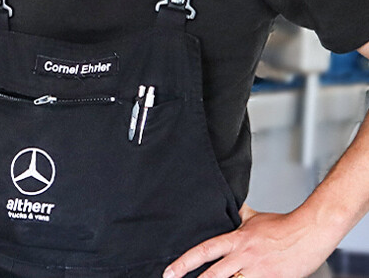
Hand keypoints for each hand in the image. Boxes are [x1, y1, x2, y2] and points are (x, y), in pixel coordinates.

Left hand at [162, 205, 332, 277]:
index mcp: (237, 239)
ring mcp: (257, 272)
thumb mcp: (255, 217)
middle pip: (213, 275)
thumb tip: (228, 207)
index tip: (170, 272)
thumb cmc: (283, 225)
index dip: (185, 262)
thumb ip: (239, 215)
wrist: (309, 231)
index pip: (205, 250)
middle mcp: (244, 256)